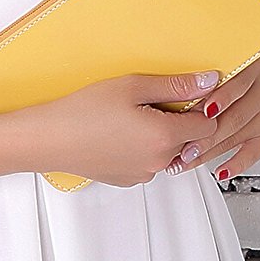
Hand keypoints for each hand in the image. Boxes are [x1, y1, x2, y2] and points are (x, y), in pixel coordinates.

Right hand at [27, 70, 220, 187]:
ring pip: (169, 152)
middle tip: (150, 103)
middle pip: (189, 140)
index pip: (208, 125)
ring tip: (131, 118)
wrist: (50, 139)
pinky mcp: (128, 179)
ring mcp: (143, 174)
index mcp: (165, 137)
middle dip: (179, 121)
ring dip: (161, 135)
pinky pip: (149, 162)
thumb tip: (209, 81)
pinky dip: (143, 148)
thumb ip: (176, 85)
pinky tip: (120, 133)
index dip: (199, 107)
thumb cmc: (85, 111)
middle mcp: (159, 161)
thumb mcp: (133, 86)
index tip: (181, 95)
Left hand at [166, 57, 259, 180]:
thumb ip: (194, 74)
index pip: (238, 82)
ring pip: (243, 133)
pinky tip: (220, 170)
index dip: (221, 98)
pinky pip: (256, 149)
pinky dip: (238, 162)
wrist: (206, 76)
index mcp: (247, 62)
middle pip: (238, 113)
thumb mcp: (189, 63)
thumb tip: (192, 85)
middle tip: (185, 146)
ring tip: (189, 159)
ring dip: (214, 149)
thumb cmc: (196, 69)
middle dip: (209, 133)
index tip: (202, 112)